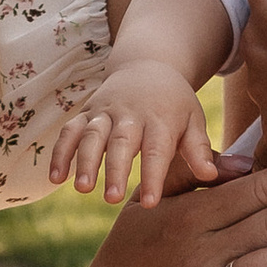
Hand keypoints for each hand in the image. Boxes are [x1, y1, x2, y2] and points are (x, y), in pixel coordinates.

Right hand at [50, 59, 220, 206]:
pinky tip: (55, 178)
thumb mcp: (193, 120)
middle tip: (111, 199)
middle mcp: (130, 114)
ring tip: (81, 189)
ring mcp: (105, 112)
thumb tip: (211, 178)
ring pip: (91, 134)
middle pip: (121, 142)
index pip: (157, 149)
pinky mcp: (87, 112)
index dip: (153, 176)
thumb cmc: (175, 104)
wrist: (148, 64)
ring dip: (84, 160)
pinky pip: (70, 130)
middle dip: (114, 169)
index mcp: (160, 119)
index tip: (151, 203)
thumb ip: (199, 149)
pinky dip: (60, 151)